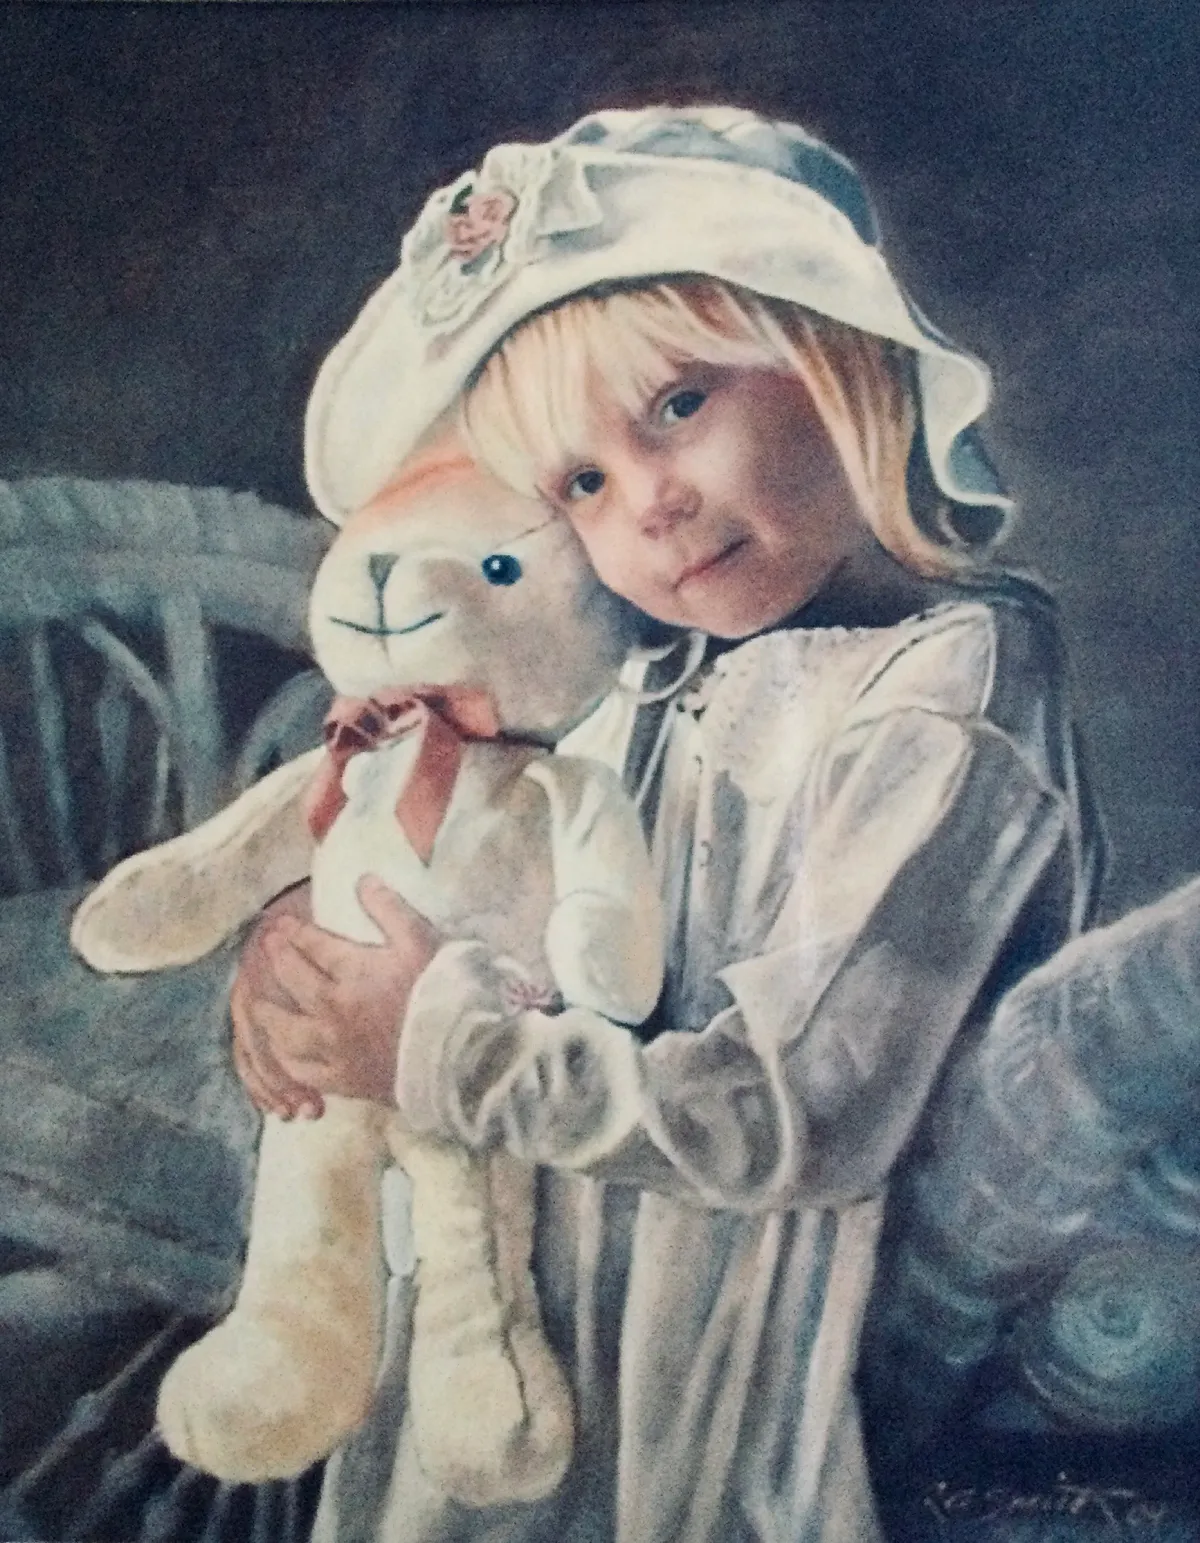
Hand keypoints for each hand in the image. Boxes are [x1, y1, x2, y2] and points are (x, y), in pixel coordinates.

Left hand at [230, 876, 440, 1118]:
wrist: (463, 1054)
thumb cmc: (444, 991)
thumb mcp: (421, 940)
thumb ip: (389, 908)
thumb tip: (363, 880)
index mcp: (353, 971)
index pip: (312, 945)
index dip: (294, 931)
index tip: (281, 924)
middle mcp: (333, 1009)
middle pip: (292, 981)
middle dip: (276, 958)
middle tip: (267, 947)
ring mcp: (335, 1048)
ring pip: (285, 1031)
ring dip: (268, 1014)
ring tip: (258, 1005)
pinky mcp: (344, 1081)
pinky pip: (303, 1072)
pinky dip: (287, 1062)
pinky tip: (282, 1055)